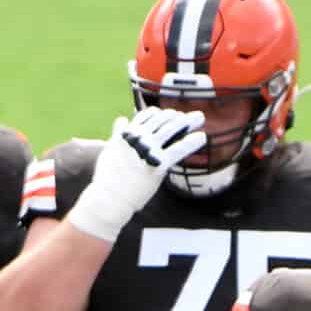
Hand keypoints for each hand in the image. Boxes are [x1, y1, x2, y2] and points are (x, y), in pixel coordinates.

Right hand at [71, 107, 210, 242]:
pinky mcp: (158, 165)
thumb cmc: (108, 177)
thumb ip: (118, 133)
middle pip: (162, 120)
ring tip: (199, 118)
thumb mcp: (110, 148)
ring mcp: (149, 150)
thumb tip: (122, 119)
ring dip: (188, 121)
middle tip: (190, 115)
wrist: (109, 197)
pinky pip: (178, 149)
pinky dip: (191, 142)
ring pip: (172, 130)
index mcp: (128, 133)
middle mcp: (139, 138)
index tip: (170, 114)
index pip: (148, 115)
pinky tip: (201, 137)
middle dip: (178, 116)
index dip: (161, 113)